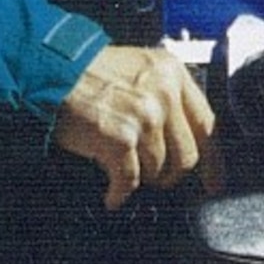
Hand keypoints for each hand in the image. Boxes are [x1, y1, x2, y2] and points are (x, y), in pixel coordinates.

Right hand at [52, 45, 215, 210]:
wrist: (50, 71)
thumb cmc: (87, 73)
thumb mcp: (138, 70)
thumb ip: (165, 96)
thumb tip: (181, 137)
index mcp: (172, 73)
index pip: (207, 124)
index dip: (213, 160)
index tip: (213, 181)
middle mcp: (163, 93)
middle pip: (187, 155)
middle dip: (170, 175)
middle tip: (156, 179)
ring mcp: (143, 117)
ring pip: (158, 170)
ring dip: (141, 178)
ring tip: (123, 172)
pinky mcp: (120, 139)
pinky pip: (130, 180)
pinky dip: (120, 192)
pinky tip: (113, 194)